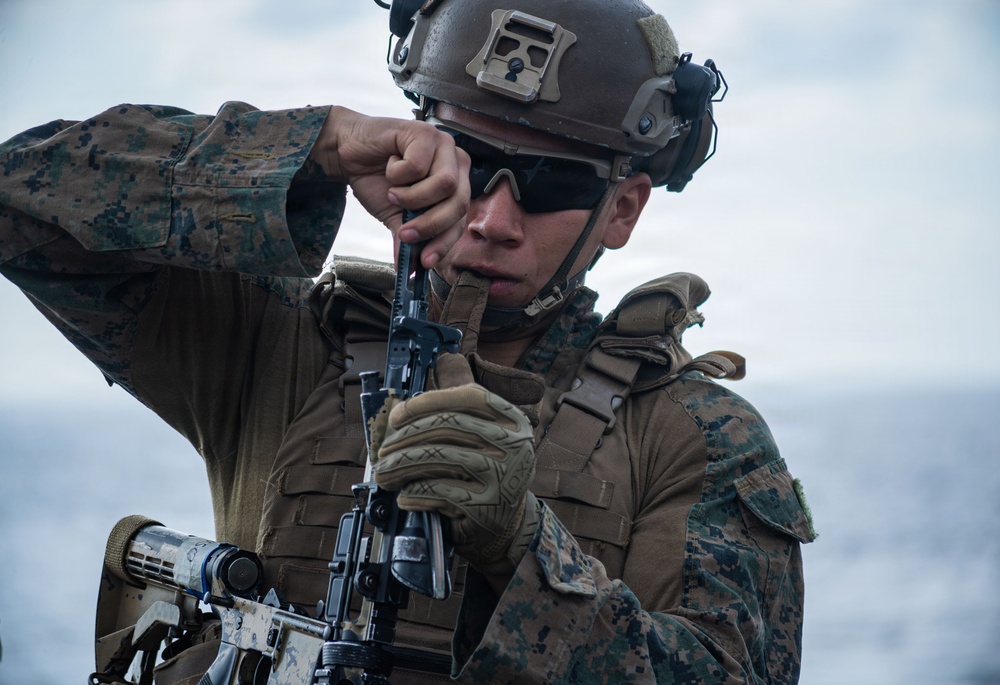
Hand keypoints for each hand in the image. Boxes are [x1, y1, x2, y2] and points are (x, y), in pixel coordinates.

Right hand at [309, 106, 469, 268]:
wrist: (349, 153)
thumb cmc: (377, 181)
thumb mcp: (395, 217)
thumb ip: (408, 240)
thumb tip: (412, 271)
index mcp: (457, 183)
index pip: (460, 219)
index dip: (443, 242)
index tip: (424, 262)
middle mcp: (456, 163)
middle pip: (458, 203)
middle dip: (430, 224)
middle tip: (404, 232)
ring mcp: (443, 144)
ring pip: (444, 184)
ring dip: (413, 197)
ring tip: (394, 193)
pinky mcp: (424, 131)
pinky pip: (418, 165)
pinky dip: (398, 174)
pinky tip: (389, 165)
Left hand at [373, 354, 541, 576]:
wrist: (507, 526)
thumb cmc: (486, 471)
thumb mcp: (483, 432)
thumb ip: (464, 396)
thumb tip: (445, 356)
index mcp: (511, 420)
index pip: (468, 397)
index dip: (428, 402)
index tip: (397, 415)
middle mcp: (514, 445)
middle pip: (448, 428)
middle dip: (406, 438)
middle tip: (382, 451)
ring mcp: (503, 477)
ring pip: (439, 459)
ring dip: (401, 467)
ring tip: (384, 474)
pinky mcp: (487, 507)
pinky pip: (439, 492)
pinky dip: (415, 494)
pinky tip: (404, 496)